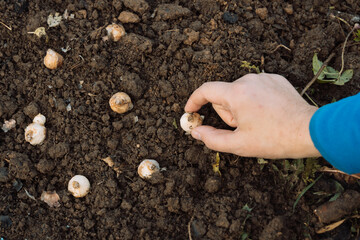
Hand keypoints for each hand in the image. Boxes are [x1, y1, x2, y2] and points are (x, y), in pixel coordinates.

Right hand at [184, 73, 320, 158]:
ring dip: (241, 107)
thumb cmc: (274, 138)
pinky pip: (255, 88)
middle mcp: (248, 80)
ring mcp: (264, 78)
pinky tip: (268, 113)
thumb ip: (212, 139)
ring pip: (239, 92)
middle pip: (224, 95)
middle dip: (227, 113)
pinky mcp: (276, 79)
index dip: (194, 100)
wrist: (309, 131)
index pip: (206, 90)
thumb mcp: (239, 144)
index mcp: (236, 94)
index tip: (190, 111)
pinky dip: (254, 100)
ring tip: (258, 122)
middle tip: (243, 128)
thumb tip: (196, 132)